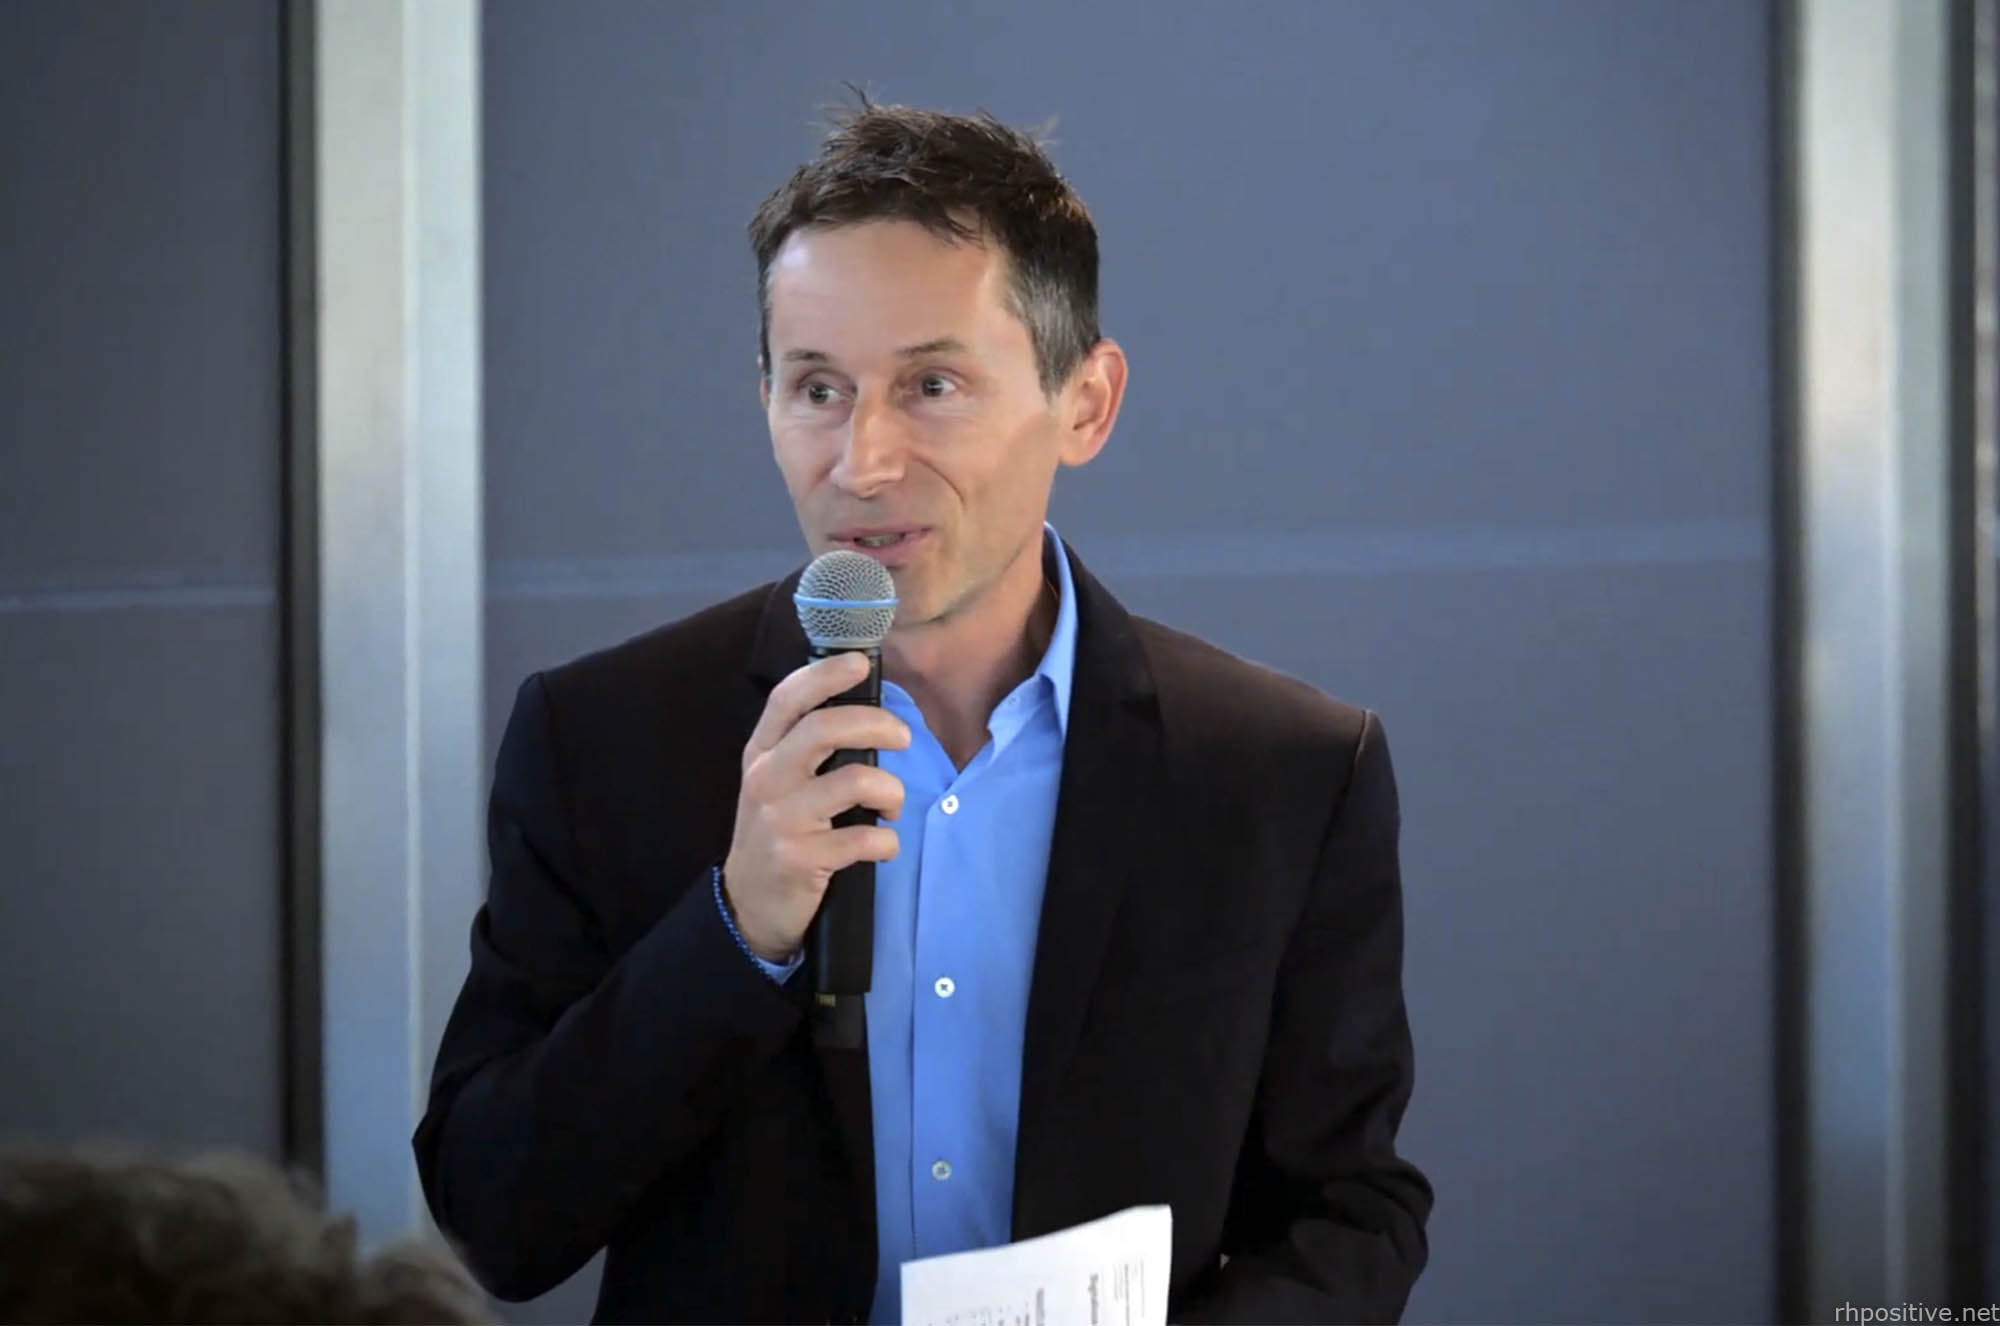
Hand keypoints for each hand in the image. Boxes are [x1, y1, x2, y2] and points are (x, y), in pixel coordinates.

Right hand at [722, 651, 909, 961]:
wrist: (748, 903)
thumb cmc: (776, 831)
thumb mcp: (775, 782)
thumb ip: (805, 748)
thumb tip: (865, 713)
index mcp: (761, 752)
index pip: (787, 698)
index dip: (825, 675)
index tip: (861, 663)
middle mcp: (766, 778)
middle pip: (824, 729)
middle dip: (876, 724)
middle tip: (904, 736)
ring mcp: (781, 819)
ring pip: (854, 782)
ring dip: (892, 792)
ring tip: (893, 805)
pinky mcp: (800, 858)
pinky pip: (864, 838)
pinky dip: (886, 841)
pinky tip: (884, 845)